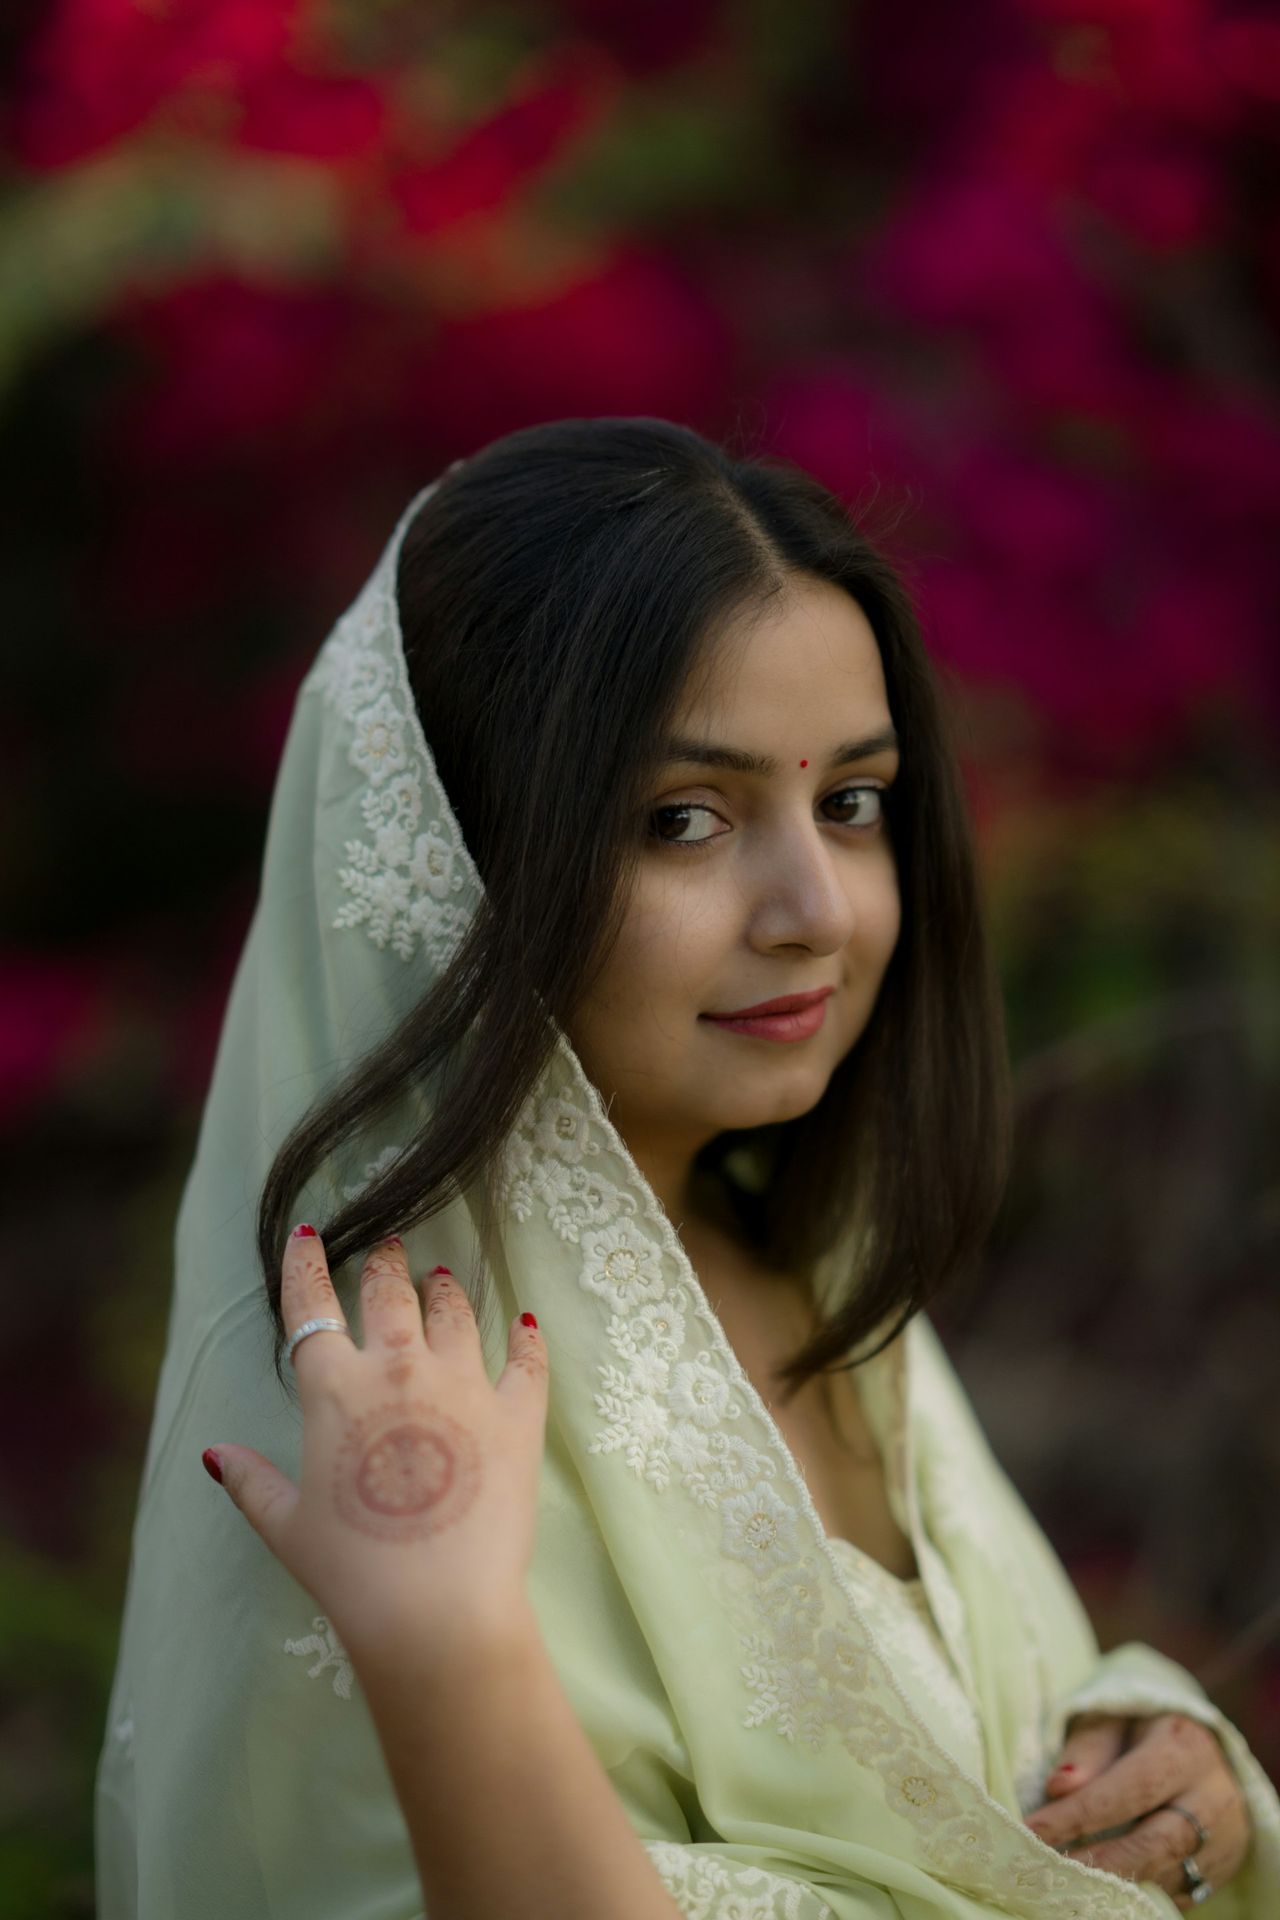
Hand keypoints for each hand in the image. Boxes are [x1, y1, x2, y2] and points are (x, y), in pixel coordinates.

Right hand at [203, 1226, 548, 1674]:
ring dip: (445, 1292)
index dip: (304, 1265)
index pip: (312, 1307)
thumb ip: (252, 1481)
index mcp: (335, 1390)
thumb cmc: (352, 1573)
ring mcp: (464, 1386)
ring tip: (441, 1279)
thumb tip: (216, 1452)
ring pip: (455, 1314)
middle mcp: (399, 1369)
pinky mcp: (517, 1414)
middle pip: (390, 1293)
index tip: (306, 1235)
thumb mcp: (288, 1527)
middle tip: (390, 1250)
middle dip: (386, 1264)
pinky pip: (525, 1361)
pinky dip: (525, 1340)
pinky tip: (524, 1325)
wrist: (437, 1609)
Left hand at [1024, 1709, 1252, 1910]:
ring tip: (1067, 1880)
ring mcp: (1224, 1838)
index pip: (1133, 1787)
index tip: (1033, 1830)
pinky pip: (1179, 1891)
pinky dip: (1139, 1892)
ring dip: (1117, 1881)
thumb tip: (1059, 1788)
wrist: (1201, 1750)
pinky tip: (1102, 1889)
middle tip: (1049, 1867)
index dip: (1082, 1814)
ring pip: (1169, 1874)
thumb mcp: (1114, 1718)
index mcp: (1185, 1748)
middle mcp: (1213, 1797)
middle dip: (1099, 1860)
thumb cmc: (1143, 1729)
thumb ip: (1088, 1748)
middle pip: (1157, 1841)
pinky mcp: (1220, 1869)